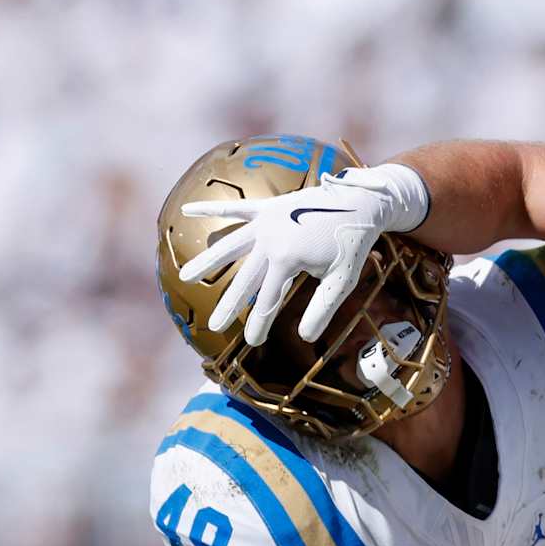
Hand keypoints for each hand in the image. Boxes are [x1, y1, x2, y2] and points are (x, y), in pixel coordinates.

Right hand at [177, 163, 430, 346]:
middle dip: (229, 304)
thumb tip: (306, 337)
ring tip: (185, 277)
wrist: (359, 201)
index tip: (252, 343)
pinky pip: (236, 209)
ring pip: (230, 245)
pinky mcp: (267, 207)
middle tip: (213, 326)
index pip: (268, 299)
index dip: (260, 323)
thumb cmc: (352, 242)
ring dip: (207, 261)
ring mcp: (266, 221)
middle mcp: (269, 240)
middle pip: (244, 279)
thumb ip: (322, 308)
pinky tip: (187, 211)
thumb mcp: (341, 280)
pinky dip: (212, 209)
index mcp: (286, 259)